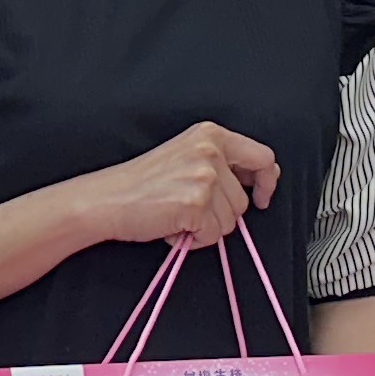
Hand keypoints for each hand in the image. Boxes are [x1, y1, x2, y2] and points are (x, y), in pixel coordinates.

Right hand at [77, 124, 281, 250]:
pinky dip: (194, 239)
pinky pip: (212, 236)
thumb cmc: (142, 183)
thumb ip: (221, 163)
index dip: (267, 182)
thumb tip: (257, 183)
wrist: (107, 199)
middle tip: (188, 209)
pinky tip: (172, 226)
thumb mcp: (187, 156)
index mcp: (211, 135)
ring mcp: (204, 177)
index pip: (263, 157)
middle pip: (243, 201)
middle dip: (219, 214)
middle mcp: (210, 152)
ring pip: (230, 222)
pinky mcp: (195, 204)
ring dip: (205, 228)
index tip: (261, 196)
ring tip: (176, 215)